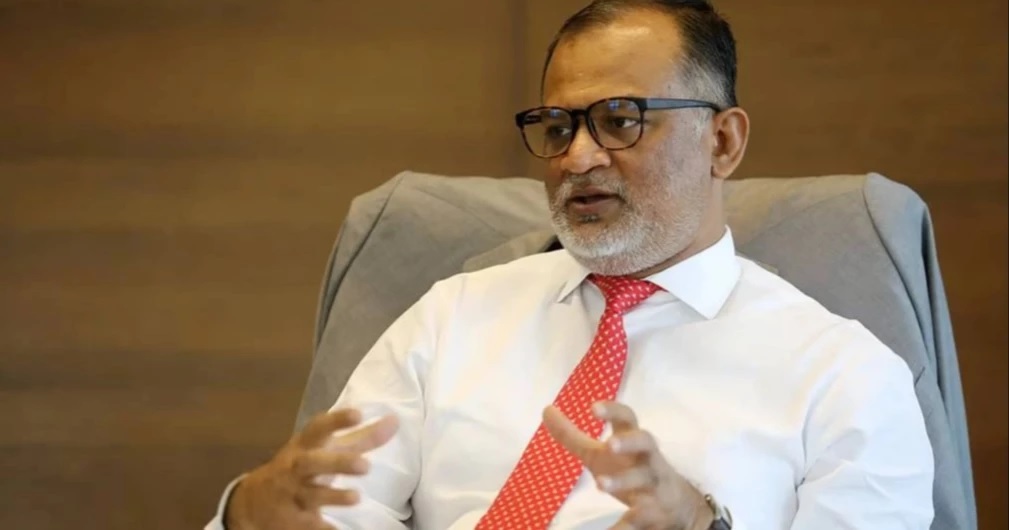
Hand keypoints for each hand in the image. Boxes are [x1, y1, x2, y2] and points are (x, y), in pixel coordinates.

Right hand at [226, 407, 398, 529]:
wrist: (254, 500)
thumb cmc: (301, 466)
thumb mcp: (325, 449)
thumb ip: (362, 437)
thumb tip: (395, 421)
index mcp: (305, 446)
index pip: (319, 429)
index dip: (337, 420)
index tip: (358, 414)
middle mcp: (296, 468)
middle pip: (312, 463)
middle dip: (337, 463)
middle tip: (366, 465)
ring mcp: (292, 494)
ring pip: (310, 495)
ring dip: (332, 496)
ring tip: (356, 497)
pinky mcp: (291, 519)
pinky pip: (306, 523)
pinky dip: (320, 526)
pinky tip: (337, 529)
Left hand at [543, 402, 712, 529]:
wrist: (676, 505)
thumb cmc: (631, 469)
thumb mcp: (600, 453)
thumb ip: (572, 435)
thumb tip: (546, 410)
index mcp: (632, 441)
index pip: (627, 418)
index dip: (613, 411)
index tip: (593, 407)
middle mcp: (646, 458)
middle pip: (646, 442)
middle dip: (629, 442)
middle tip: (610, 444)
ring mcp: (653, 484)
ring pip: (645, 479)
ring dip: (624, 481)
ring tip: (601, 485)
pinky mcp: (654, 511)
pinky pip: (640, 517)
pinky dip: (626, 525)